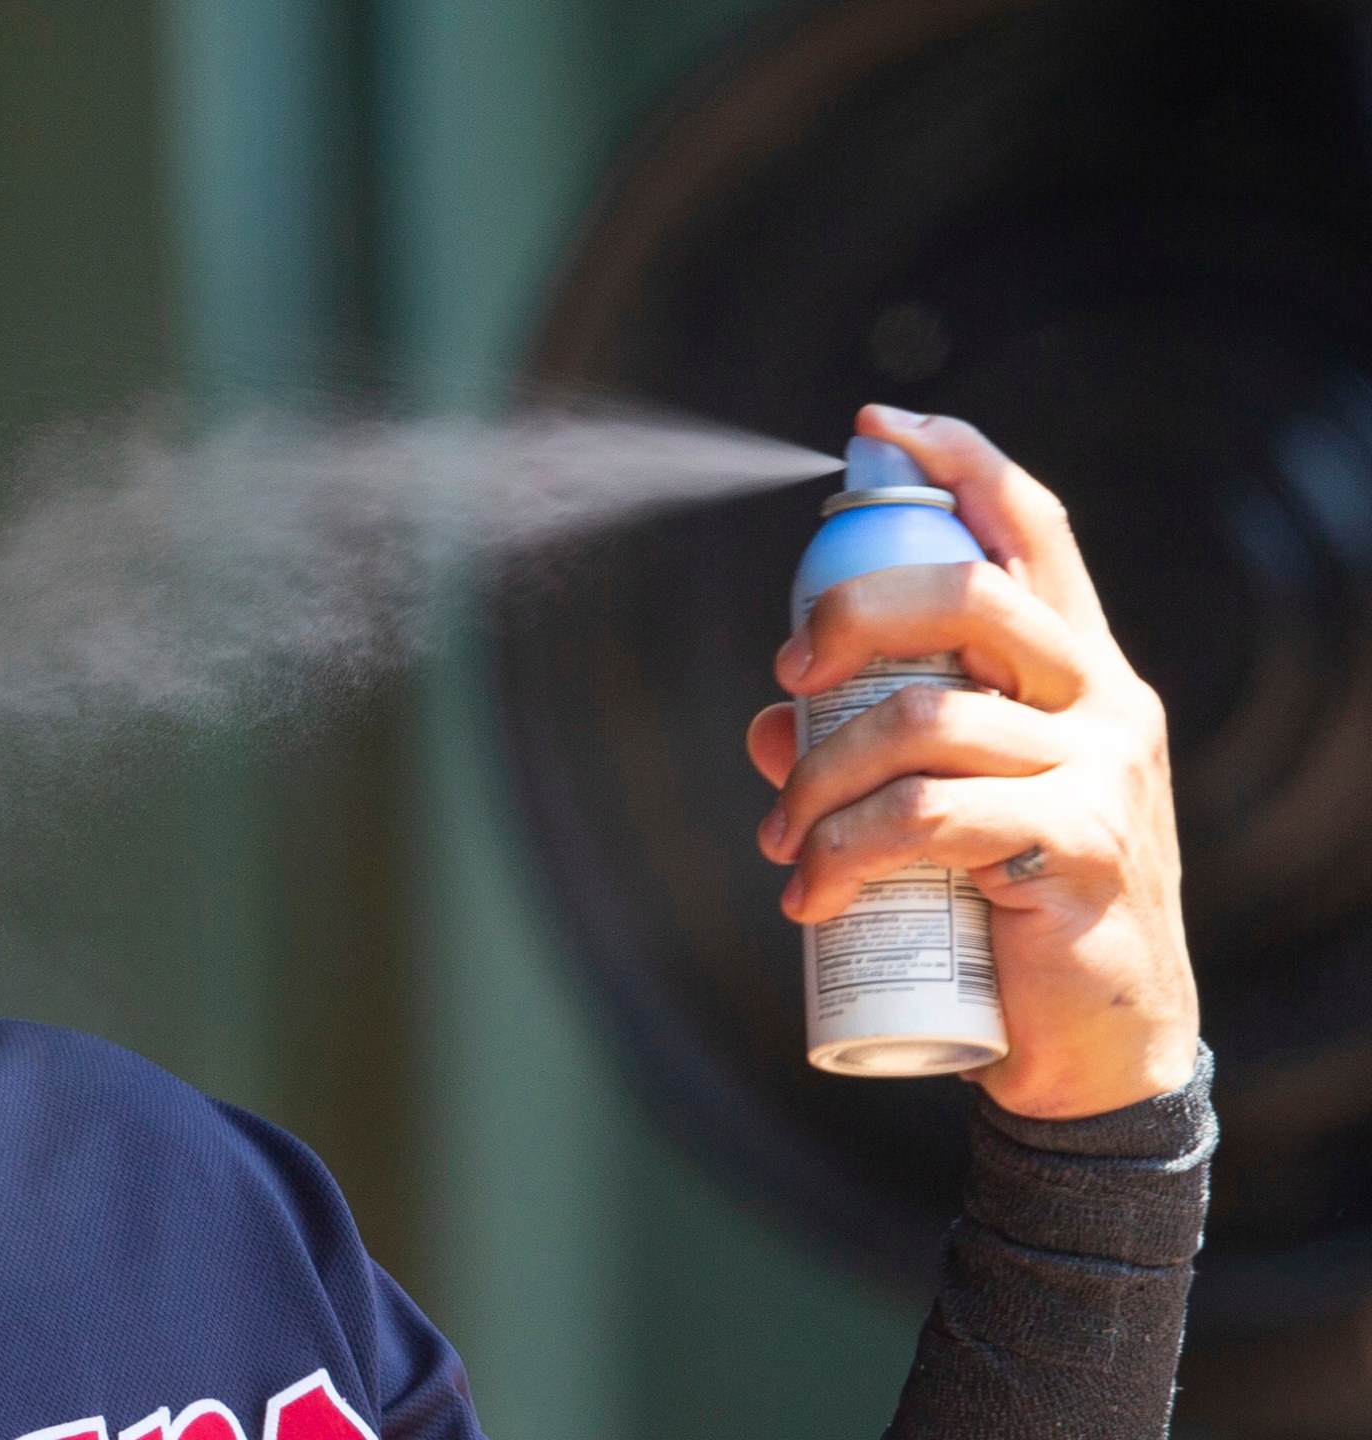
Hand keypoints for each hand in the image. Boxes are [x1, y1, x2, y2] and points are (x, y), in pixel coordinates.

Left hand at [746, 405, 1198, 1119]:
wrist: (1095, 1051)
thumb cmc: (1014, 915)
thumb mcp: (946, 815)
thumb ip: (864, 754)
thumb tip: (767, 723)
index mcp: (1076, 672)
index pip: (1032, 530)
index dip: (958, 462)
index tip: (878, 428)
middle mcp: (1102, 702)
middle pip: (967, 594)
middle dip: (851, 612)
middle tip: (788, 671)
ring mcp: (1099, 772)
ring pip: (923, 718)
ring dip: (819, 776)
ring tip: (783, 842)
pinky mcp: (1076, 849)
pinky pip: (926, 815)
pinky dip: (843, 850)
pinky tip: (811, 896)